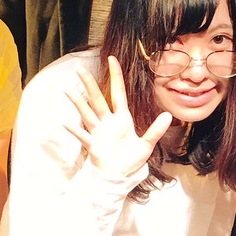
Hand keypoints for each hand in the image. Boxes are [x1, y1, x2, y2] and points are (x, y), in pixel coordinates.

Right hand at [65, 57, 171, 177]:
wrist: (119, 175)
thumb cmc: (131, 159)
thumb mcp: (147, 145)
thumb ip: (156, 130)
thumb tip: (169, 115)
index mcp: (122, 119)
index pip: (118, 93)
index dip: (115, 76)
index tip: (111, 59)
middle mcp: (108, 122)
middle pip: (97, 99)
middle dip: (89, 84)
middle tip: (79, 69)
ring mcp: (99, 132)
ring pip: (87, 113)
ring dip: (78, 103)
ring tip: (69, 90)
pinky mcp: (93, 145)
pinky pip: (83, 136)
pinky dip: (75, 131)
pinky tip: (66, 124)